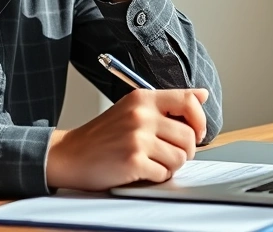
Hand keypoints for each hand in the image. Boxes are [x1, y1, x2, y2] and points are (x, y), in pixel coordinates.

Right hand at [46, 88, 209, 190]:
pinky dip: (156, 176)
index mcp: (143, 98)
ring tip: (153, 161)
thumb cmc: (103, 134)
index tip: (196, 132)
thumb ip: (168, 103)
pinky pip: (164, 174)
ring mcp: (137, 138)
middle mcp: (141, 115)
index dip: (199, 120)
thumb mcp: (133, 108)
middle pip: (189, 136)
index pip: (188, 101)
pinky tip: (142, 170)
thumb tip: (202, 95)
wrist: (70, 154)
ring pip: (180, 157)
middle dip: (184, 150)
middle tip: (167, 153)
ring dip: (170, 165)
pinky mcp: (133, 161)